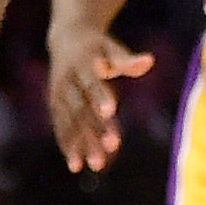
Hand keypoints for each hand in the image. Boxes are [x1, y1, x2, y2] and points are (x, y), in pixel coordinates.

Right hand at [44, 27, 154, 175]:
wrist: (66, 39)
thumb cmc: (97, 46)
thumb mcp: (110, 47)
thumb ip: (127, 59)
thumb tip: (149, 61)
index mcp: (81, 63)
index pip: (91, 82)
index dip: (99, 95)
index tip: (110, 110)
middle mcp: (67, 81)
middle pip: (80, 107)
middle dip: (94, 127)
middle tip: (113, 146)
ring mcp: (59, 95)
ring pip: (70, 122)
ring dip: (81, 143)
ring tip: (97, 165)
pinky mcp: (55, 106)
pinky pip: (61, 128)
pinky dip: (68, 146)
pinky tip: (76, 165)